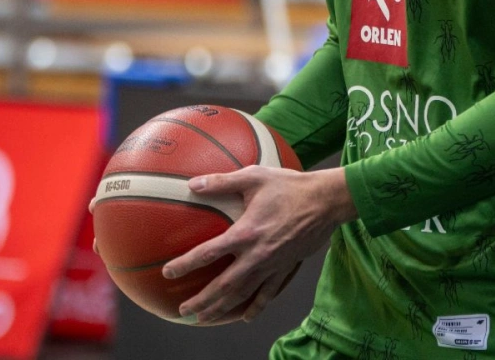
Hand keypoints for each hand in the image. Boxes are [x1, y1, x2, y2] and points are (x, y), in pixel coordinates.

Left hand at [164, 166, 356, 324]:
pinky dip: (256, 306)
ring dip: (222, 308)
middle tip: (184, 310)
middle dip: (202, 300)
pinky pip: (268, 293)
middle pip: (224, 285)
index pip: (208, 253)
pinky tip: (245, 316)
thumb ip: (222, 181)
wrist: (326, 201)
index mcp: (246, 233)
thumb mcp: (255, 176)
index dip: (186, 264)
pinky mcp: (286, 268)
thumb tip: (192, 184)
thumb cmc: (290, 185)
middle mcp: (257, 255)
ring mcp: (273, 265)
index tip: (168, 272)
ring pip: (243, 294)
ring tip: (204, 318)